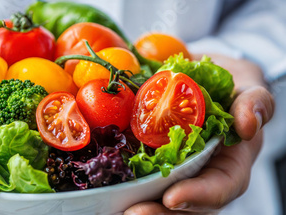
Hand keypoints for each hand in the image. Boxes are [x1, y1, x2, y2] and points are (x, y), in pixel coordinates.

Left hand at [124, 54, 274, 213]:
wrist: (201, 77)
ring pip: (157, 197)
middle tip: (132, 212)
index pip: (220, 188)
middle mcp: (201, 174)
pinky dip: (118, 183)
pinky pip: (136, 177)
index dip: (199, 197)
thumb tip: (248, 124)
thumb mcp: (249, 88)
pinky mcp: (149, 161)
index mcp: (230, 164)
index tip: (172, 198)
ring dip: (136, 205)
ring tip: (111, 208)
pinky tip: (99, 184)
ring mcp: (173, 171)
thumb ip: (255, 102)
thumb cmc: (230, 87)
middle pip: (184, 206)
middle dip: (158, 213)